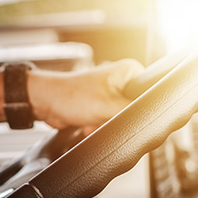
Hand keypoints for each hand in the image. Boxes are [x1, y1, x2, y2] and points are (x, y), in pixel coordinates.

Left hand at [28, 59, 143, 133]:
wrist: (46, 103)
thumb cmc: (71, 97)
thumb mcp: (109, 107)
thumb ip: (134, 112)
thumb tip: (152, 117)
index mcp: (129, 71)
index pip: (150, 92)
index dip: (142, 107)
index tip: (127, 114)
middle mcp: (122, 79)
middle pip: (134, 108)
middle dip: (118, 119)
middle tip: (105, 118)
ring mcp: (111, 92)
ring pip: (121, 117)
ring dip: (106, 124)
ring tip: (93, 121)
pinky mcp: (101, 105)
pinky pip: (109, 121)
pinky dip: (99, 126)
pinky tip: (87, 124)